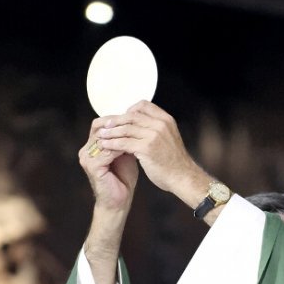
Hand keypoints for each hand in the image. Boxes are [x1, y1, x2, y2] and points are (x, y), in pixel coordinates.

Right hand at [80, 116, 138, 213]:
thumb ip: (124, 138)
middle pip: (99, 129)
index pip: (100, 125)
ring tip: (135, 133)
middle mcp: (85, 151)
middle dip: (118, 125)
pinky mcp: (92, 167)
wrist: (120, 201)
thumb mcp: (124, 153)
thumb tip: (134, 121)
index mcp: (91, 146)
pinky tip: (131, 146)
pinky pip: (106, 152)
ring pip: (103, 139)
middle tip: (135, 122)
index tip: (134, 117)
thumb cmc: (123, 178)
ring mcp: (87, 159)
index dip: (116, 119)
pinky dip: (119, 148)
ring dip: (120, 135)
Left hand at [92, 101, 208, 207]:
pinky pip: (124, 143)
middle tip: (104, 125)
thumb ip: (155, 129)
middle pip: (131, 116)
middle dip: (115, 121)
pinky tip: (105, 146)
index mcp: (165, 120)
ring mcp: (154, 135)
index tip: (120, 118)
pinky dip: (112, 144)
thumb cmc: (174, 161)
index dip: (129, 110)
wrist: (182, 177)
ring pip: (126, 129)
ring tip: (101, 136)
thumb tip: (138, 125)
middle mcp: (160, 124)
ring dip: (111, 132)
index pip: (143, 106)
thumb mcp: (168, 138)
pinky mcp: (147, 148)